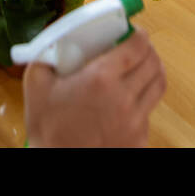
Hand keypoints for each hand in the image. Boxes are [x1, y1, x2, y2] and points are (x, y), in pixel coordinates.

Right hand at [23, 28, 165, 146]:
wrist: (57, 162)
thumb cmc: (47, 127)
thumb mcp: (36, 84)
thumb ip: (48, 55)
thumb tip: (58, 40)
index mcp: (101, 78)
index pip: (138, 46)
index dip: (138, 35)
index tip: (133, 32)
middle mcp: (124, 98)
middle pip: (153, 62)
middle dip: (147, 50)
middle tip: (136, 48)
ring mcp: (136, 121)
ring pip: (158, 85)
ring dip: (152, 71)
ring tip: (140, 69)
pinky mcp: (140, 139)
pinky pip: (150, 111)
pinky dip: (144, 99)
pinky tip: (129, 100)